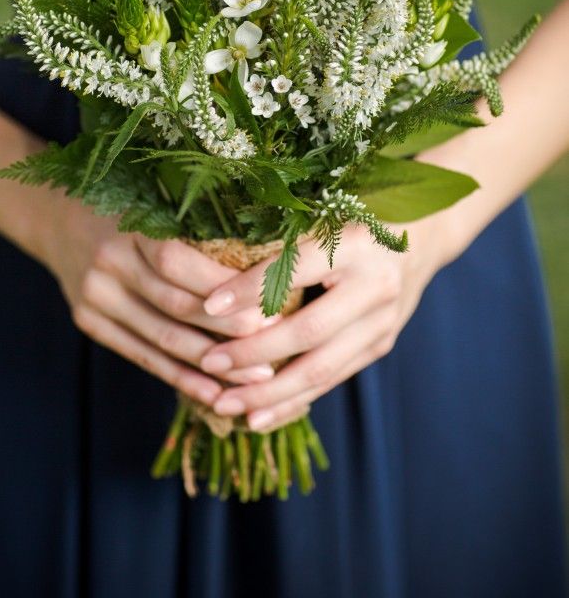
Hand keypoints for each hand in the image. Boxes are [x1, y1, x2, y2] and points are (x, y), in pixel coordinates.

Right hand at [33, 190, 280, 405]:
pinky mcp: (89, 322)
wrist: (57, 217)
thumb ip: (196, 232)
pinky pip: (141, 356)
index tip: (267, 302)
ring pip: (161, 338)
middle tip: (276, 345)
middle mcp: (108, 262)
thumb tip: (263, 267)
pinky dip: (179, 377)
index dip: (221, 286)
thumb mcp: (155, 204)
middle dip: (229, 330)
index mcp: (131, 226)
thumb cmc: (128, 208)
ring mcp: (94, 296)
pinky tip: (212, 392)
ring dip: (211, 363)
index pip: (178, 261)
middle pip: (175, 305)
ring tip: (255, 377)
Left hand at [198, 213, 454, 430]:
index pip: (296, 269)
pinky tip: (259, 415)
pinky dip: (293, 400)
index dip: (251, 290)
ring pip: (321, 368)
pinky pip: (332, 379)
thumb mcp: (324, 215)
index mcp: (355, 243)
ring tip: (225, 404)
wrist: (423, 233)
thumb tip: (220, 276)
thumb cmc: (355, 215)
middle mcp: (375, 285)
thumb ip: (284, 241)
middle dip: (254, 353)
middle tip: (210, 363)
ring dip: (269, 393)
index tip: (208, 304)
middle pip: (309, 331)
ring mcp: (382, 321)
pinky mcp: (381, 344)